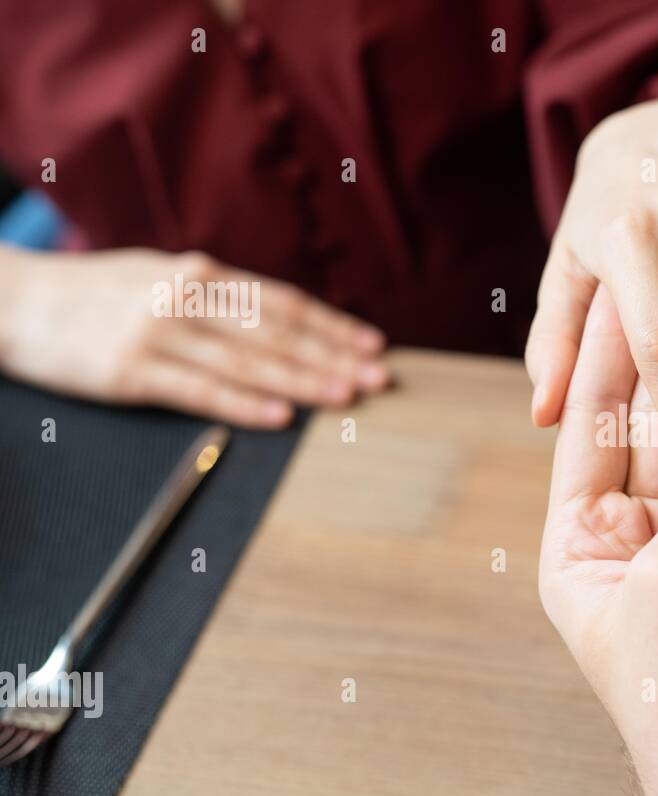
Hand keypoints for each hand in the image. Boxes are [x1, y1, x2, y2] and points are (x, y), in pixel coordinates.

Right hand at [0, 246, 388, 427]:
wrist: (12, 300)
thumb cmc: (94, 295)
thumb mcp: (159, 278)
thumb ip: (215, 296)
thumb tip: (277, 318)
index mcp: (199, 276)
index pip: (282, 302)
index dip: (331, 325)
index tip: (373, 345)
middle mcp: (186, 298)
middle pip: (276, 331)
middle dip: (333, 356)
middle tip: (379, 378)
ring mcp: (158, 333)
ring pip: (247, 361)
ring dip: (303, 380)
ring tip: (346, 397)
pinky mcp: (130, 371)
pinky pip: (199, 391)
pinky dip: (245, 403)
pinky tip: (281, 416)